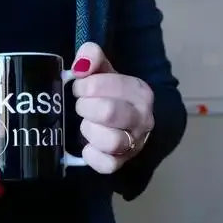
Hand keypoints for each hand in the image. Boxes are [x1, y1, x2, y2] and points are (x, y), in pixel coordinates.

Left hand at [70, 42, 153, 173]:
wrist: (126, 125)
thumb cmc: (110, 95)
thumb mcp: (103, 71)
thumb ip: (92, 58)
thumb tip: (81, 64)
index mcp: (139, 91)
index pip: (105, 84)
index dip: (84, 85)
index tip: (80, 88)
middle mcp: (142, 118)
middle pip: (108, 112)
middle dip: (85, 107)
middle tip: (81, 106)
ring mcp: (134, 143)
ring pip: (111, 141)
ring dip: (89, 130)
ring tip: (86, 124)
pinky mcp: (121, 163)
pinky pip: (106, 164)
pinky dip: (92, 156)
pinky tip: (87, 146)